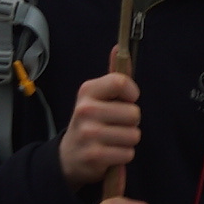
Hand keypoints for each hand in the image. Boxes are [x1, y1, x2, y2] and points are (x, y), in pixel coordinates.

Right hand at [58, 48, 140, 187]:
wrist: (69, 155)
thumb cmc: (91, 121)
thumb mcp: (98, 96)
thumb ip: (114, 76)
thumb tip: (120, 47)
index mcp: (88, 91)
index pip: (121, 82)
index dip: (132, 93)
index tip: (128, 99)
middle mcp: (85, 110)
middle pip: (134, 113)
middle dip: (131, 122)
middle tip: (116, 124)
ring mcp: (89, 134)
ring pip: (133, 135)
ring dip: (128, 140)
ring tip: (112, 139)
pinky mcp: (94, 156)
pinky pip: (128, 153)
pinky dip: (123, 155)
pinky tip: (110, 153)